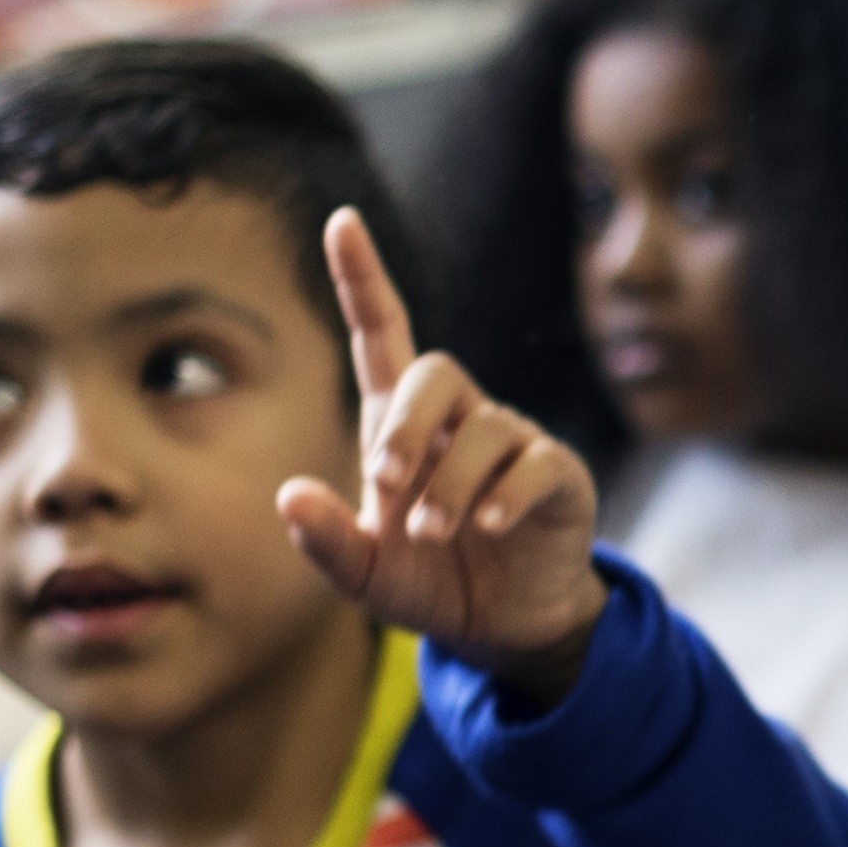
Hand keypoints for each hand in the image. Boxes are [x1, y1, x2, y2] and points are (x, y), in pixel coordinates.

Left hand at [276, 207, 607, 704]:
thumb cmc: (429, 582)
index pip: (383, 335)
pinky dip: (503, 494)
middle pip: (436, 371)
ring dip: (449, 483)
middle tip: (385, 482)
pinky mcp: (558, 476)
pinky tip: (486, 526)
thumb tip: (289, 495)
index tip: (341, 220)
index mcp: (403, 426)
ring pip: (483, 427)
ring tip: (434, 534)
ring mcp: (514, 443)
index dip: (363, 278)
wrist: (504, 626)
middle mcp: (460, 420)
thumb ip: (324, 541)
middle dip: (406, 423)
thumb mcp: (362, 575)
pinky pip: (535, 463)